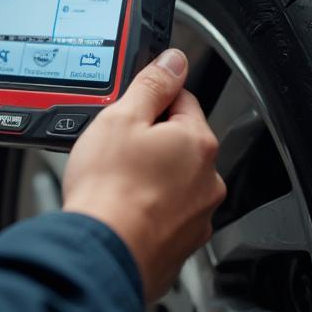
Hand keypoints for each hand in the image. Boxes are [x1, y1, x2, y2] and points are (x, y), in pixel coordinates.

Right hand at [62, 50, 226, 301]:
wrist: (103, 251)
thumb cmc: (109, 188)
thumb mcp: (121, 117)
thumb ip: (152, 84)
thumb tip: (173, 60)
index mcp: (197, 142)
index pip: (181, 99)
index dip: (150, 99)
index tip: (128, 109)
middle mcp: (208, 179)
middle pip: (178, 140)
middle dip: (148, 139)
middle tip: (114, 146)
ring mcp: (198, 215)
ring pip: (173, 178)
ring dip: (149, 175)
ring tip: (114, 180)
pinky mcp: (182, 243)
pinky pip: (166, 212)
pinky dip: (147, 207)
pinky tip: (121, 207)